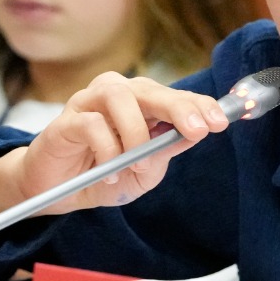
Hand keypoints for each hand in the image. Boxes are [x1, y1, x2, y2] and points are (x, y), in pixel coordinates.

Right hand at [0, 72, 230, 223]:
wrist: (58, 191)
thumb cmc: (104, 175)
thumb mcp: (145, 170)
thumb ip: (166, 149)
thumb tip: (196, 132)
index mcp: (141, 102)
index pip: (175, 96)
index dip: (199, 105)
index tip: (221, 122)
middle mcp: (117, 93)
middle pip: (151, 89)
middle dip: (179, 108)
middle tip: (198, 130)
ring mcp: (88, 102)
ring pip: (119, 97)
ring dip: (134, 132)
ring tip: (135, 162)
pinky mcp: (65, 120)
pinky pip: (91, 124)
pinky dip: (106, 149)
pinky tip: (108, 172)